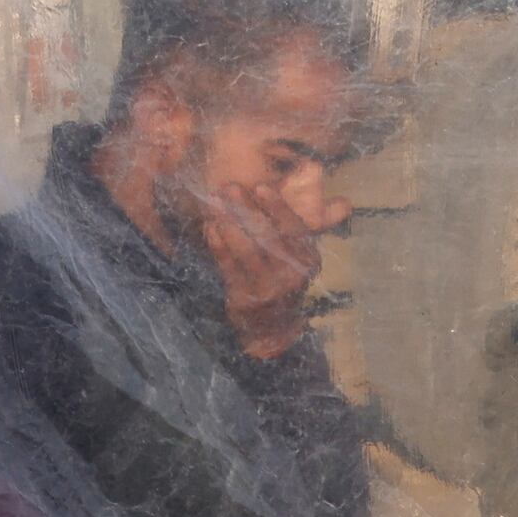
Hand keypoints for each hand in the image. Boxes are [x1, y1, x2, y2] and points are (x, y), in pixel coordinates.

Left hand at [193, 193, 328, 360]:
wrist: (273, 330)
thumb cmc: (282, 282)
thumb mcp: (296, 260)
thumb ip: (290, 230)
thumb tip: (280, 186)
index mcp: (308, 260)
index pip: (294, 228)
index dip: (277, 206)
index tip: (260, 186)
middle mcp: (291, 274)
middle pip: (269, 236)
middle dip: (247, 209)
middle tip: (229, 188)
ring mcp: (269, 289)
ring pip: (247, 251)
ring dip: (229, 225)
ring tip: (215, 206)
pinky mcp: (246, 299)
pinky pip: (229, 267)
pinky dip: (218, 246)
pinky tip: (210, 229)